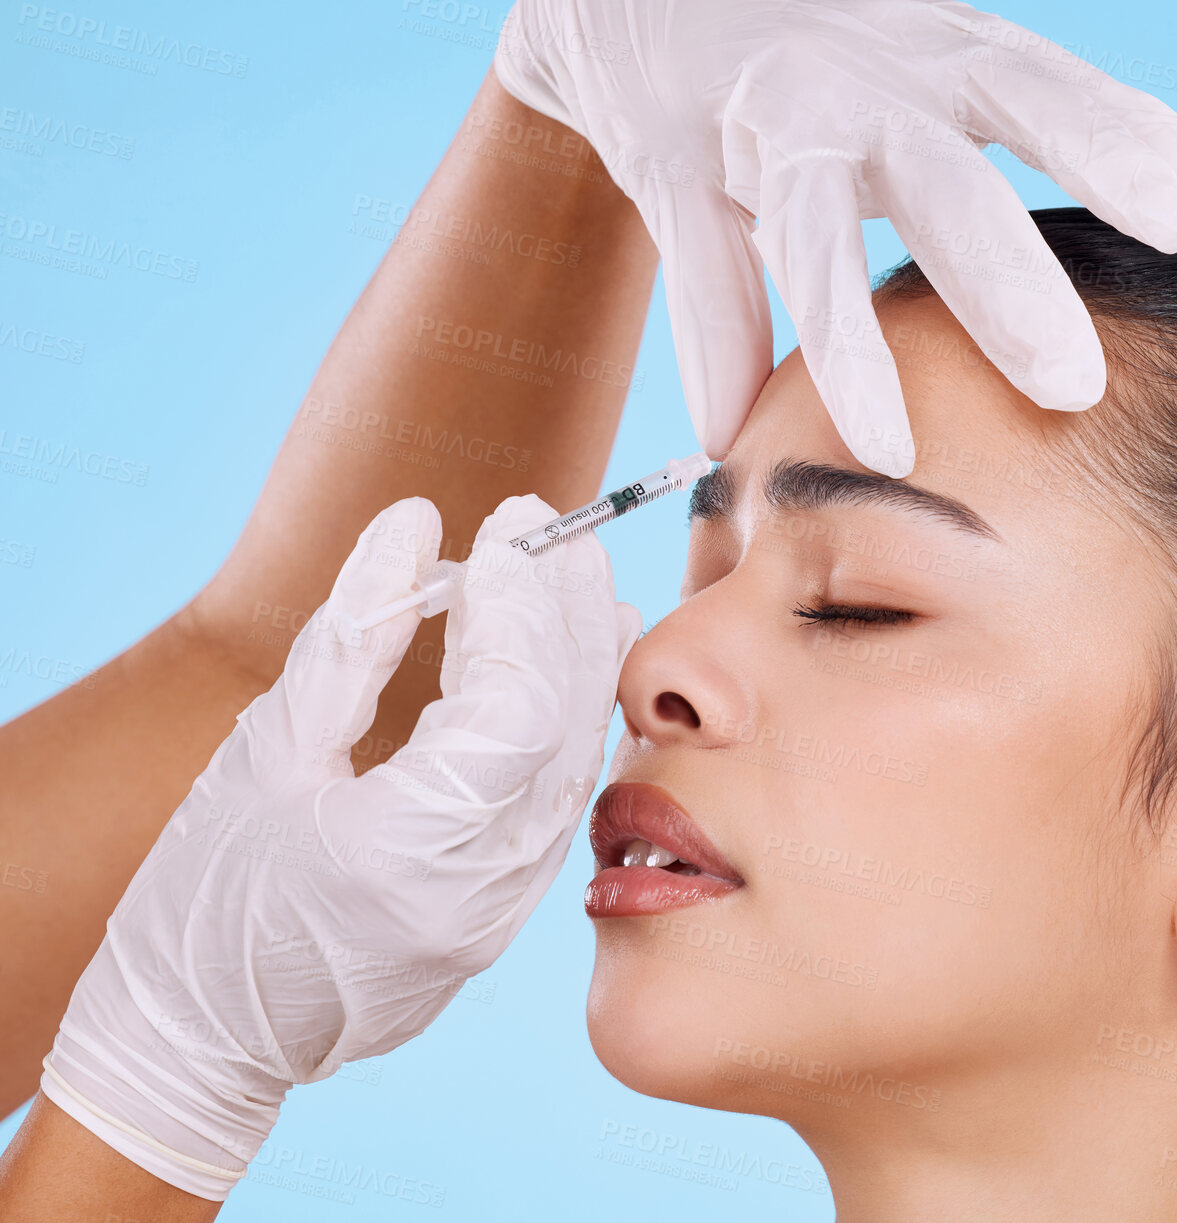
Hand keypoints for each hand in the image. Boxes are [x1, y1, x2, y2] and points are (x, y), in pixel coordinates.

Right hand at [38, 496, 639, 1198]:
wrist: (204, 1042)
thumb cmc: (207, 902)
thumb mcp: (267, 750)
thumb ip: (353, 632)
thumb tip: (414, 525)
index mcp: (408, 855)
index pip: (514, 708)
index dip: (521, 607)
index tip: (509, 529)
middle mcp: (480, 890)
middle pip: (564, 727)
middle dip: (564, 613)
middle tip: (555, 528)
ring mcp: (504, 911)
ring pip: (577, 761)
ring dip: (581, 658)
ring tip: (578, 572)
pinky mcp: (505, 913)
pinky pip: (563, 797)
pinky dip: (569, 716)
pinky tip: (569, 659)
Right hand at [494, 0, 1176, 475]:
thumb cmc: (834, 49)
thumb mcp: (947, 57)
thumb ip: (1060, 115)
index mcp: (935, 53)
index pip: (1037, 88)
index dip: (1106, 143)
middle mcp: (853, 80)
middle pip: (939, 180)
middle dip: (1005, 281)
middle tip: (1073, 385)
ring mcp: (756, 118)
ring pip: (806, 234)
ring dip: (850, 347)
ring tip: (891, 449)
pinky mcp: (665, 154)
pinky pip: (698, 267)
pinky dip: (717, 353)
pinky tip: (733, 432)